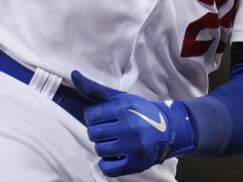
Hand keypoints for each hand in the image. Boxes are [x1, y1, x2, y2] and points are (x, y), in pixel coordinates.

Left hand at [71, 70, 194, 176]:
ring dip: (104, 147)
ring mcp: (133, 147)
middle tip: (111, 130)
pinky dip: (108, 164)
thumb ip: (94, 89)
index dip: (94, 118)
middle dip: (98, 132)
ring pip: (99, 150)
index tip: (105, 118)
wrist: (168, 128)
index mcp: (123, 108)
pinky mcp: (136, 163)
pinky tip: (116, 155)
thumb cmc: (139, 111)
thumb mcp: (119, 98)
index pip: (90, 116)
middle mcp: (128, 127)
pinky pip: (108, 168)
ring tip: (116, 141)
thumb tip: (74, 74)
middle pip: (93, 134)